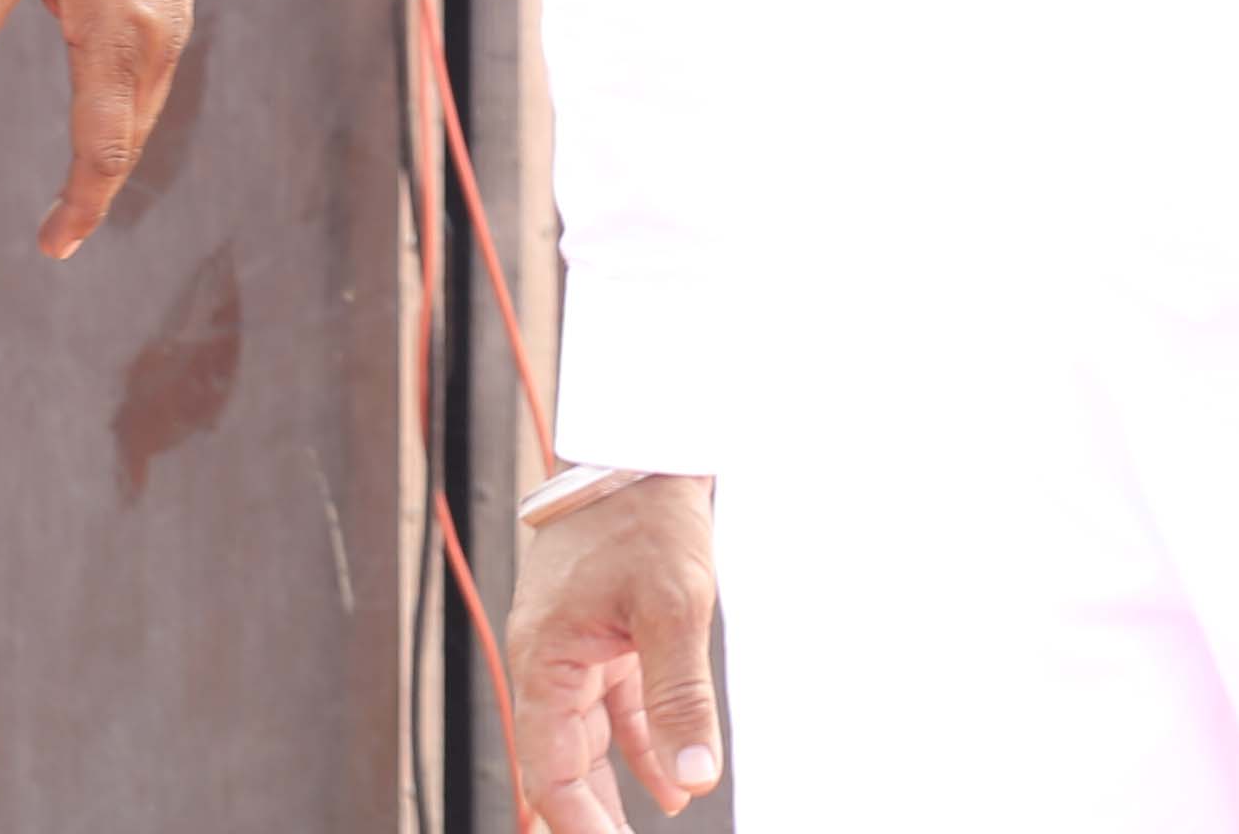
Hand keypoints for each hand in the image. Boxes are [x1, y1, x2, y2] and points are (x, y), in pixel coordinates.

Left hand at [0, 0, 207, 257]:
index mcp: (113, 39)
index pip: (99, 144)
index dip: (79, 201)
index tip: (53, 244)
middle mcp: (152, 47)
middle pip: (125, 143)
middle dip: (92, 194)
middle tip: (57, 234)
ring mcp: (170, 32)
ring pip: (143, 118)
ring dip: (109, 158)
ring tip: (78, 192)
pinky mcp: (174, 16)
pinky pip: (152, 90)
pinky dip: (126, 122)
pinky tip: (106, 124)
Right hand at [507, 472, 724, 829]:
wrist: (647, 443)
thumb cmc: (647, 514)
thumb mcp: (673, 607)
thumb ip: (679, 699)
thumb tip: (694, 777)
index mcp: (544, 658)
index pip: (547, 767)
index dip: (577, 821)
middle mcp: (550, 660)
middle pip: (562, 761)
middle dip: (593, 815)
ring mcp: (576, 649)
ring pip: (590, 740)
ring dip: (618, 789)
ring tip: (646, 832)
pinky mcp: (606, 636)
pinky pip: (616, 709)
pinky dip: (642, 744)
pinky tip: (670, 783)